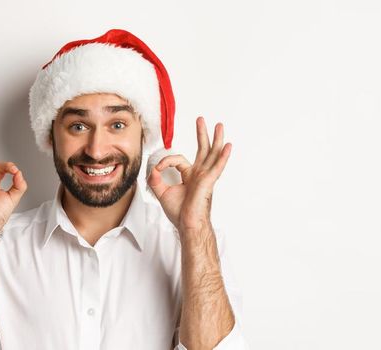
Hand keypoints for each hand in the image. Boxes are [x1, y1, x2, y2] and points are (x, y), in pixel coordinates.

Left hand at [147, 117, 231, 233]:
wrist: (188, 225)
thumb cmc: (180, 213)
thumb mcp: (162, 193)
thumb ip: (156, 180)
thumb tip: (153, 170)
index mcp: (190, 176)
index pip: (178, 160)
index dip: (165, 161)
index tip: (157, 169)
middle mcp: (199, 174)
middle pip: (203, 150)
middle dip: (202, 134)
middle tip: (201, 119)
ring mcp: (205, 177)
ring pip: (212, 154)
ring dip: (216, 139)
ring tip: (219, 125)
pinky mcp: (208, 182)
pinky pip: (217, 167)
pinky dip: (223, 156)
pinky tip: (228, 146)